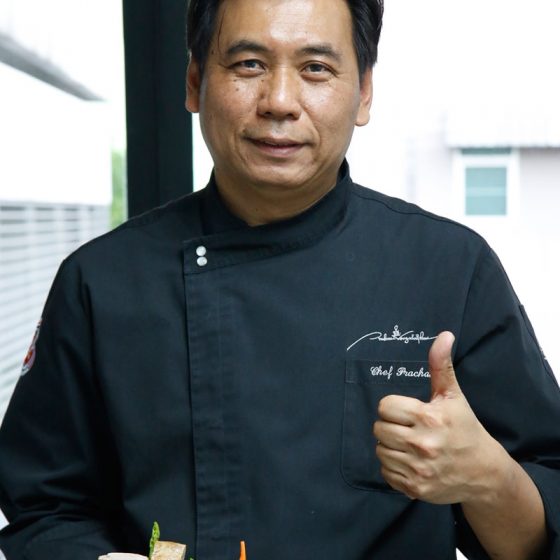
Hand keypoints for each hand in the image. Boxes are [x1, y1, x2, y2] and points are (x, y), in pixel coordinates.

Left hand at [373, 331, 501, 503]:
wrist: (483, 472)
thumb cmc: (464, 428)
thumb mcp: (453, 396)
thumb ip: (441, 365)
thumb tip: (443, 335)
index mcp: (429, 418)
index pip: (385, 407)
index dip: (394, 408)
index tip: (408, 412)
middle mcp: (422, 445)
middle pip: (378, 429)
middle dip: (390, 426)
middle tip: (408, 428)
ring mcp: (418, 470)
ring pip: (380, 450)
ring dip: (390, 446)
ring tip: (409, 444)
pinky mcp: (415, 489)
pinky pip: (385, 472)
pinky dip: (393, 467)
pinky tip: (410, 461)